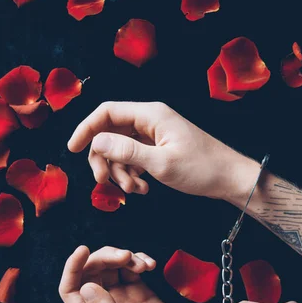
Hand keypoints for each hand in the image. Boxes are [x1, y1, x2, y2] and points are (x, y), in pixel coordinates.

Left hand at [59, 245, 193, 302]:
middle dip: (105, 257)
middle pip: (91, 271)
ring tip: (143, 265)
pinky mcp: (137, 290)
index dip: (72, 267)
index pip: (70, 289)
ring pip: (110, 265)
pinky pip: (130, 267)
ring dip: (125, 257)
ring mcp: (118, 297)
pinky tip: (150, 266)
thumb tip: (87, 287)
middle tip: (126, 256)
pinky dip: (139, 260)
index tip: (83, 250)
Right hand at [67, 101, 256, 201]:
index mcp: (151, 114)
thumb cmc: (202, 169)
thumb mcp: (161, 163)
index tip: (71, 149)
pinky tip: (143, 188)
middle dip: (104, 158)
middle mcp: (150, 120)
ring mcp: (154, 134)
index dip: (86, 129)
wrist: (230, 178)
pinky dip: (132, 173)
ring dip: (120, 171)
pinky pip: (133, 157)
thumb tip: (96, 141)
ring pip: (120, 148)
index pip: (106, 112)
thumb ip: (127, 151)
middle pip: (109, 132)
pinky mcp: (158, 147)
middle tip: (104, 182)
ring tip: (135, 190)